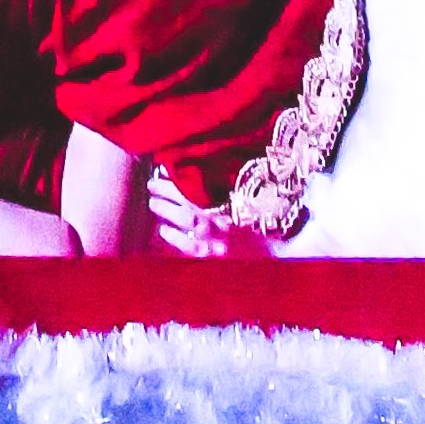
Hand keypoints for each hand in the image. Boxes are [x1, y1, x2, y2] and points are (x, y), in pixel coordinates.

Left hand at [146, 168, 270, 257]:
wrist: (272, 254)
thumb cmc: (258, 223)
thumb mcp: (246, 199)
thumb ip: (225, 184)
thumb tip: (197, 167)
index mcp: (234, 199)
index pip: (203, 182)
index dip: (181, 175)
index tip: (166, 167)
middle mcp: (225, 217)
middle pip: (190, 199)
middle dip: (167, 190)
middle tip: (152, 184)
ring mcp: (218, 238)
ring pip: (186, 219)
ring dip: (166, 209)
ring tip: (154, 203)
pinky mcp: (212, 256)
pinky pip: (187, 245)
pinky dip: (173, 236)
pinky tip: (164, 229)